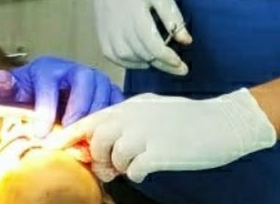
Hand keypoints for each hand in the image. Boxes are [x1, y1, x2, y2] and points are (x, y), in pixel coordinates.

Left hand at [0, 55, 124, 136]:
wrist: (50, 95)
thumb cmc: (32, 95)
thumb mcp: (15, 91)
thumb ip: (6, 86)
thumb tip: (0, 79)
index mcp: (49, 68)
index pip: (49, 83)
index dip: (45, 107)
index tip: (40, 132)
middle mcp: (76, 70)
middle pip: (84, 82)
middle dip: (78, 108)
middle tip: (70, 134)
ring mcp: (96, 80)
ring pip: (104, 91)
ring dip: (97, 115)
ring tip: (87, 140)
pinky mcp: (110, 93)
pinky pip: (118, 102)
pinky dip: (114, 119)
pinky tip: (104, 139)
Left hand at [46, 88, 276, 182]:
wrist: (226, 122)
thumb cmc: (189, 119)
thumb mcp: (152, 110)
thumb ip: (128, 121)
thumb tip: (105, 141)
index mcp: (131, 106)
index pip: (90, 119)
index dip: (69, 135)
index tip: (54, 147)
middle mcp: (134, 117)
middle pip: (96, 139)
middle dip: (97, 156)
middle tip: (106, 168)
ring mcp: (147, 134)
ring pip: (113, 156)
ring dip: (117, 166)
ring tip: (128, 168)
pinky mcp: (161, 153)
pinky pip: (134, 170)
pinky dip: (135, 174)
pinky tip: (146, 170)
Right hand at [85, 0, 191, 74]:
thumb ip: (173, 18)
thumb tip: (186, 41)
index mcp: (136, 15)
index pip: (154, 47)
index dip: (169, 59)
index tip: (182, 66)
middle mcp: (119, 26)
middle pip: (142, 54)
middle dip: (162, 64)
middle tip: (177, 67)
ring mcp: (107, 30)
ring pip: (127, 57)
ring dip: (145, 62)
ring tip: (159, 60)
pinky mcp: (100, 31)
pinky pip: (112, 55)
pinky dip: (126, 62)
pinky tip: (139, 60)